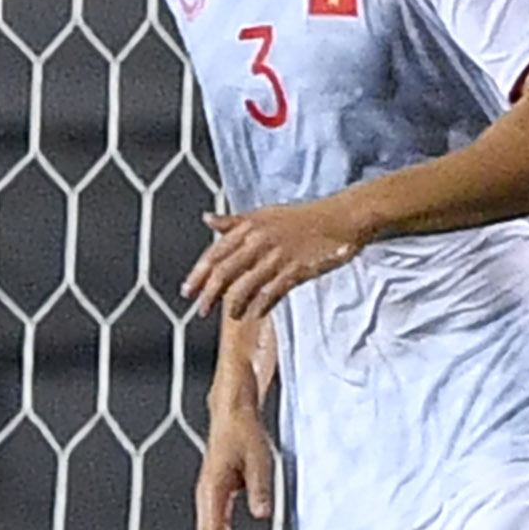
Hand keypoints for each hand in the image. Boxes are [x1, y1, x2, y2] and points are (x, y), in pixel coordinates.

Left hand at [184, 195, 371, 319]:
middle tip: (202, 309)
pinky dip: (261, 304)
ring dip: (235, 303)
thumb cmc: (303, 217)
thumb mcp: (264, 214)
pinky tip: (256, 313)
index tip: (187, 291)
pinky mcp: (297, 269)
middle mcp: (259, 241)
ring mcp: (278, 256)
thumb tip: (207, 219)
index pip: (215, 254)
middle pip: (225, 272)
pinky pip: (272, 292)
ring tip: (232, 315)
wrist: (341, 218)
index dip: (198, 274)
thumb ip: (234, 222)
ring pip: (246, 285)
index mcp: (248, 227)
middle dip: (210, 293)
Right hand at [194, 413, 274, 529]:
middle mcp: (206, 496)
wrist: (232, 415)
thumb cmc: (246, 435)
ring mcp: (209, 497)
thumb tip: (263, 516)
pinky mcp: (217, 496)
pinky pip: (217, 528)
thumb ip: (261, 489)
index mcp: (213, 489)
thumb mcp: (260, 460)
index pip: (212, 529)